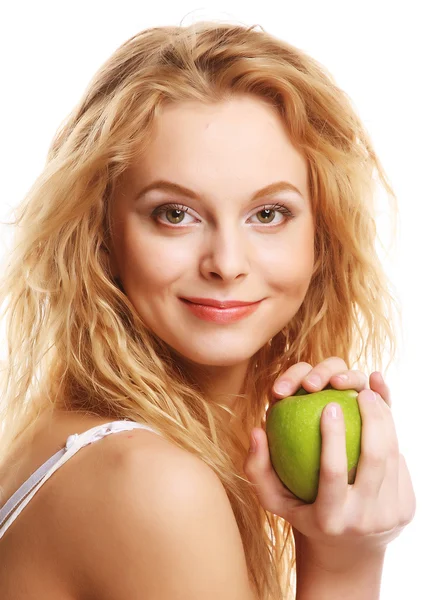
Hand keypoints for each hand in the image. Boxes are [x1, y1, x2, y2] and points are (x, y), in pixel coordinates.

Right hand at [243, 357, 415, 569]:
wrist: (345, 552)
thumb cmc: (301, 512)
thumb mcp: (273, 498)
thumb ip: (257, 466)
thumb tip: (256, 430)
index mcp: (329, 519)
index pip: (332, 472)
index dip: (332, 437)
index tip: (329, 404)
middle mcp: (363, 521)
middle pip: (374, 459)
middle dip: (373, 417)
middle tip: (361, 391)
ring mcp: (390, 517)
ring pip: (393, 456)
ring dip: (386, 420)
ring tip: (372, 396)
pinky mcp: (406, 510)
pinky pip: (401, 464)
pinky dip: (392, 435)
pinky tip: (382, 414)